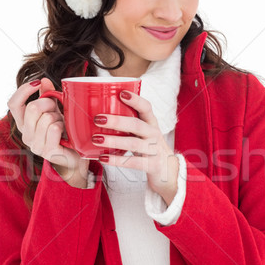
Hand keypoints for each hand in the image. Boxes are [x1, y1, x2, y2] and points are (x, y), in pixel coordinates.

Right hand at [7, 78, 89, 183]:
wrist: (76, 156)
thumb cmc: (64, 132)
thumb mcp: (55, 110)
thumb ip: (47, 96)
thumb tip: (43, 80)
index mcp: (23, 124)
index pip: (13, 103)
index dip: (24, 90)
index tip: (37, 84)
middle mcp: (26, 135)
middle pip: (33, 108)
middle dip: (49, 103)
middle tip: (58, 109)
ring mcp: (36, 146)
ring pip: (46, 118)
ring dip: (59, 117)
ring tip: (63, 125)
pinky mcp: (48, 152)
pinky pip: (54, 129)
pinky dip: (63, 126)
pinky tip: (66, 132)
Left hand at [92, 90, 178, 204]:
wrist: (169, 171)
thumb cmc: (149, 148)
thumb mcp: (143, 133)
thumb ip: (128, 124)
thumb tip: (99, 115)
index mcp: (151, 123)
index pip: (146, 107)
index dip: (135, 100)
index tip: (121, 93)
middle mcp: (154, 134)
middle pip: (136, 125)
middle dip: (117, 121)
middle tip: (98, 118)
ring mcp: (154, 150)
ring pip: (133, 143)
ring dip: (113, 141)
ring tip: (96, 139)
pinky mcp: (152, 165)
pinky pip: (133, 162)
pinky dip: (117, 160)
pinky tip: (103, 158)